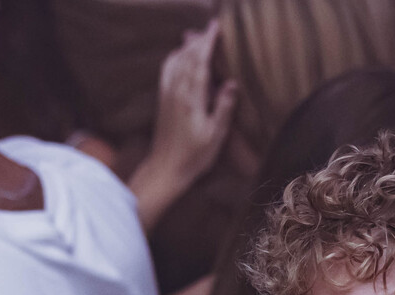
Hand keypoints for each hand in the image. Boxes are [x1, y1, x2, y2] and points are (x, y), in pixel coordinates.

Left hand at [130, 20, 238, 228]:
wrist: (166, 168)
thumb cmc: (194, 156)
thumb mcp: (215, 136)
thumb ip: (223, 108)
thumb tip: (231, 83)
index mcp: (192, 99)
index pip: (200, 63)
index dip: (208, 42)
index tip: (216, 27)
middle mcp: (177, 92)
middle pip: (188, 57)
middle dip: (199, 39)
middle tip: (211, 27)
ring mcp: (167, 94)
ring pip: (176, 61)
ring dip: (187, 46)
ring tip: (198, 37)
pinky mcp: (163, 99)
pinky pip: (167, 70)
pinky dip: (175, 57)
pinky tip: (181, 55)